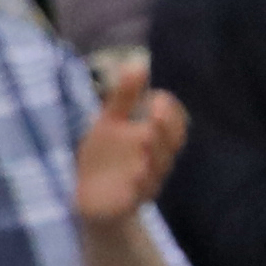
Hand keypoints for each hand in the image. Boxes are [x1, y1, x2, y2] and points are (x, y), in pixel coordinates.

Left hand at [73, 53, 184, 234]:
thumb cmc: (105, 158)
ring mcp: (145, 182)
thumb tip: (139, 63)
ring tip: (145, 139)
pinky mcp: (129, 202)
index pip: (175, 124)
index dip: (171, 111)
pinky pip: (139, 195)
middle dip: (165, 128)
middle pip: (170, 144)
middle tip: (157, 112)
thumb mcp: (109, 123)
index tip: (157, 96)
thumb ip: (125, 96)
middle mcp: (156, 160)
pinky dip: (138, 185)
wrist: (90, 200)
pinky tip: (133, 175)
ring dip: (153, 154)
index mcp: (154, 140)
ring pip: (158, 168)